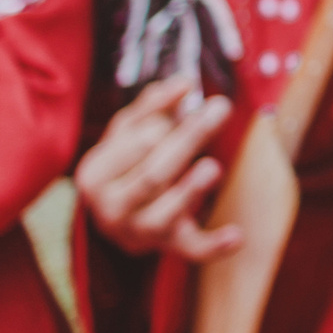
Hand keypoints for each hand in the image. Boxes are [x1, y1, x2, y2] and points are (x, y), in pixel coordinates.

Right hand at [73, 74, 243, 260]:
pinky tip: (238, 236)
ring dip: (191, 191)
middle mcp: (110, 209)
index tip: (193, 97)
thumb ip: (154, 104)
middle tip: (221, 108)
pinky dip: (214, 245)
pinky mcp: (167, 247)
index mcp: (94, 175)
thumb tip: (185, 82)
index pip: (136, 144)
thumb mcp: (128, 130)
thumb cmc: (127, 161)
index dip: (165, 122)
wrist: (117, 214)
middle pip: (154, 174)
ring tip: (213, 167)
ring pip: (166, 212)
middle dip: (189, 139)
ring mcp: (137, 231)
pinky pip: (192, 249)